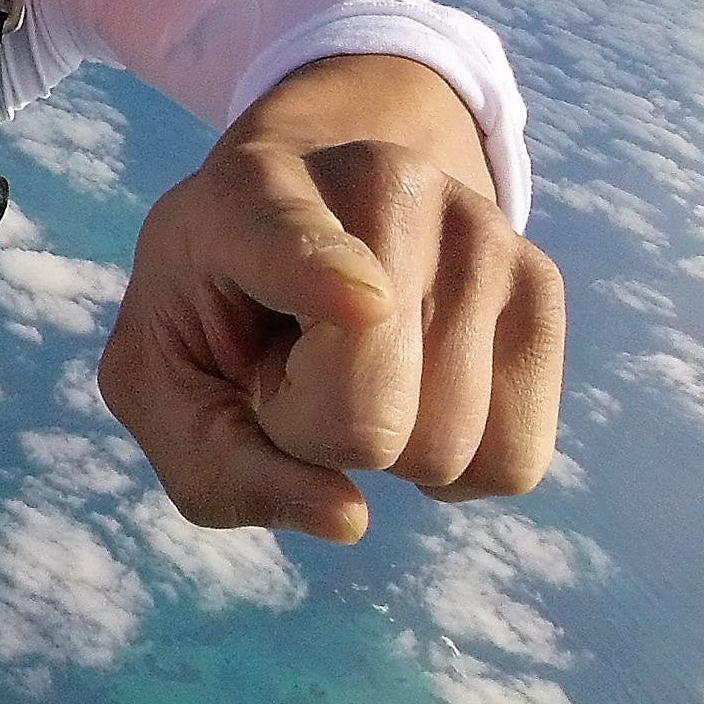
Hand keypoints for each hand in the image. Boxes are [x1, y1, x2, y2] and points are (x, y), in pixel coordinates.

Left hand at [101, 65, 564, 542]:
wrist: (304, 204)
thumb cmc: (217, 307)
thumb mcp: (161, 379)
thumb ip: (216, 463)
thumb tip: (350, 517)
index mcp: (250, 196)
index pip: (289, 240)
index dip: (321, 275)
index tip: (360, 300)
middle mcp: (382, 186)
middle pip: (370, 417)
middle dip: (316, 435)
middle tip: (292, 362)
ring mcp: (477, 228)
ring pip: (451, 446)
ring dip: (388, 446)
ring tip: (351, 360)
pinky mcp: (542, 283)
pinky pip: (517, 459)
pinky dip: (457, 465)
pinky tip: (415, 386)